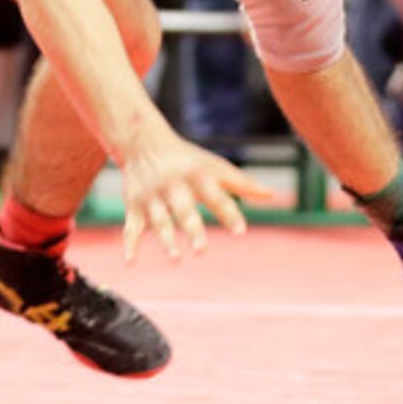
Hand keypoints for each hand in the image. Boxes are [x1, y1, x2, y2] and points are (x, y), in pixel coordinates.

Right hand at [115, 131, 278, 262]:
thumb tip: (273, 196)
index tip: (240, 232)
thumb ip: (242, 184)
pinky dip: (129, 245)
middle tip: (202, 251)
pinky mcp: (134, 206)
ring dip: (166, 240)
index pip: (215, 195)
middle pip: (184, 210)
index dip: (228, 213)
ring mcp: (152, 197)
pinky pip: (131, 227)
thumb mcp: (214, 166)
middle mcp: (174, 186)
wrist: (143, 141)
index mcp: (197, 175)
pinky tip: (130, 262)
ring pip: (159, 221)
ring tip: (177, 259)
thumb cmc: (187, 159)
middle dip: (192, 230)